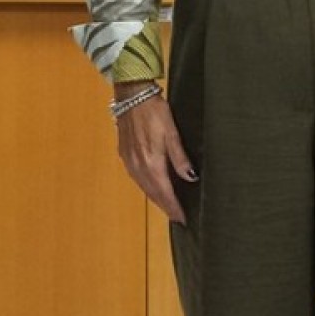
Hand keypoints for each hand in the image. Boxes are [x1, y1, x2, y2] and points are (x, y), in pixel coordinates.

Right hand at [113, 88, 195, 224]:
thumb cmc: (155, 111)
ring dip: (156, 198)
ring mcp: (129, 162)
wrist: (131, 96)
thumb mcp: (172, 132)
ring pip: (144, 188)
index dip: (174, 208)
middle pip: (153, 194)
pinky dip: (147, 187)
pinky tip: (153, 187)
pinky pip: (137, 178)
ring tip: (168, 206)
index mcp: (152, 163)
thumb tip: (190, 178)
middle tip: (178, 218)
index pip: (165, 193)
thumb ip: (180, 157)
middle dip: (166, 207)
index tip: (183, 219)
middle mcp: (138, 167)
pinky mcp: (124, 155)